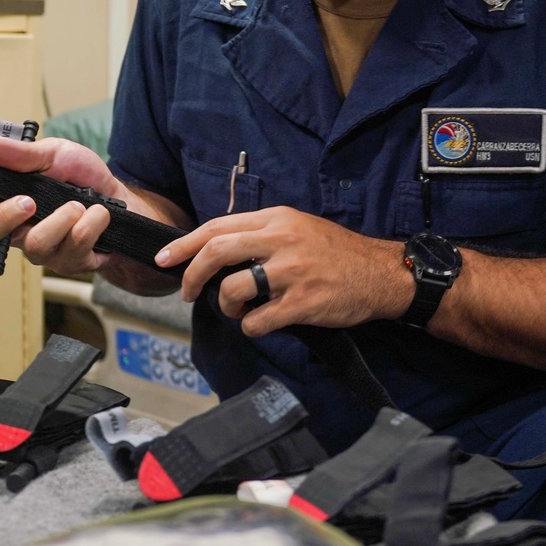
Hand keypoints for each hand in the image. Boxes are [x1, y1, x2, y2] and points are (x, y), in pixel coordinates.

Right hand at [0, 135, 121, 276]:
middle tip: (28, 201)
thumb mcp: (55, 154)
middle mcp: (13, 226)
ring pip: (34, 244)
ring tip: (79, 204)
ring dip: (62, 218)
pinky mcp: (64, 261)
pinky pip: (71, 248)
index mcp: (1, 195)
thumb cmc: (81, 178)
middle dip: (1, 219)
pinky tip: (98, 215)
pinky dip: (91, 224)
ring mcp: (37, 248)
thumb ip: (23, 154)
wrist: (121, 200)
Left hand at [157, 206, 413, 335]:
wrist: (380, 273)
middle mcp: (281, 241)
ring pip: (232, 289)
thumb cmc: (337, 253)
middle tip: (186, 291)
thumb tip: (217, 249)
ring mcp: (291, 272)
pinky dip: (250, 327)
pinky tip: (261, 323)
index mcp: (277, 219)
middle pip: (216, 252)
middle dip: (192, 274)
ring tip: (238, 308)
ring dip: (226, 305)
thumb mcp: (299, 227)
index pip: (218, 226)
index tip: (164, 258)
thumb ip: (262, 233)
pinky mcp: (302, 303)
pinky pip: (257, 321)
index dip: (185, 243)